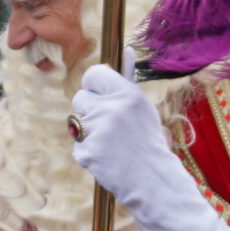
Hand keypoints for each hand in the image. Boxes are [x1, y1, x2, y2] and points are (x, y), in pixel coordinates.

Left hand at [70, 66, 229, 230]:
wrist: (154, 181)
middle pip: (79, 98)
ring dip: (87, 131)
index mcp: (127, 94)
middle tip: (108, 126)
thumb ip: (127, 81)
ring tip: (110, 143)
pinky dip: (88, 152)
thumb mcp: (143, 108)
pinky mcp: (87, 152)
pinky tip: (106, 158)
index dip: (93, 86)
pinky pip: (77, 145)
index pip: (93, 74)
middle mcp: (111, 109)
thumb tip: (127, 49)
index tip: (99, 95)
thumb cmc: (148, 141)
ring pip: (75, 121)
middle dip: (89, 111)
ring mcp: (97, 131)